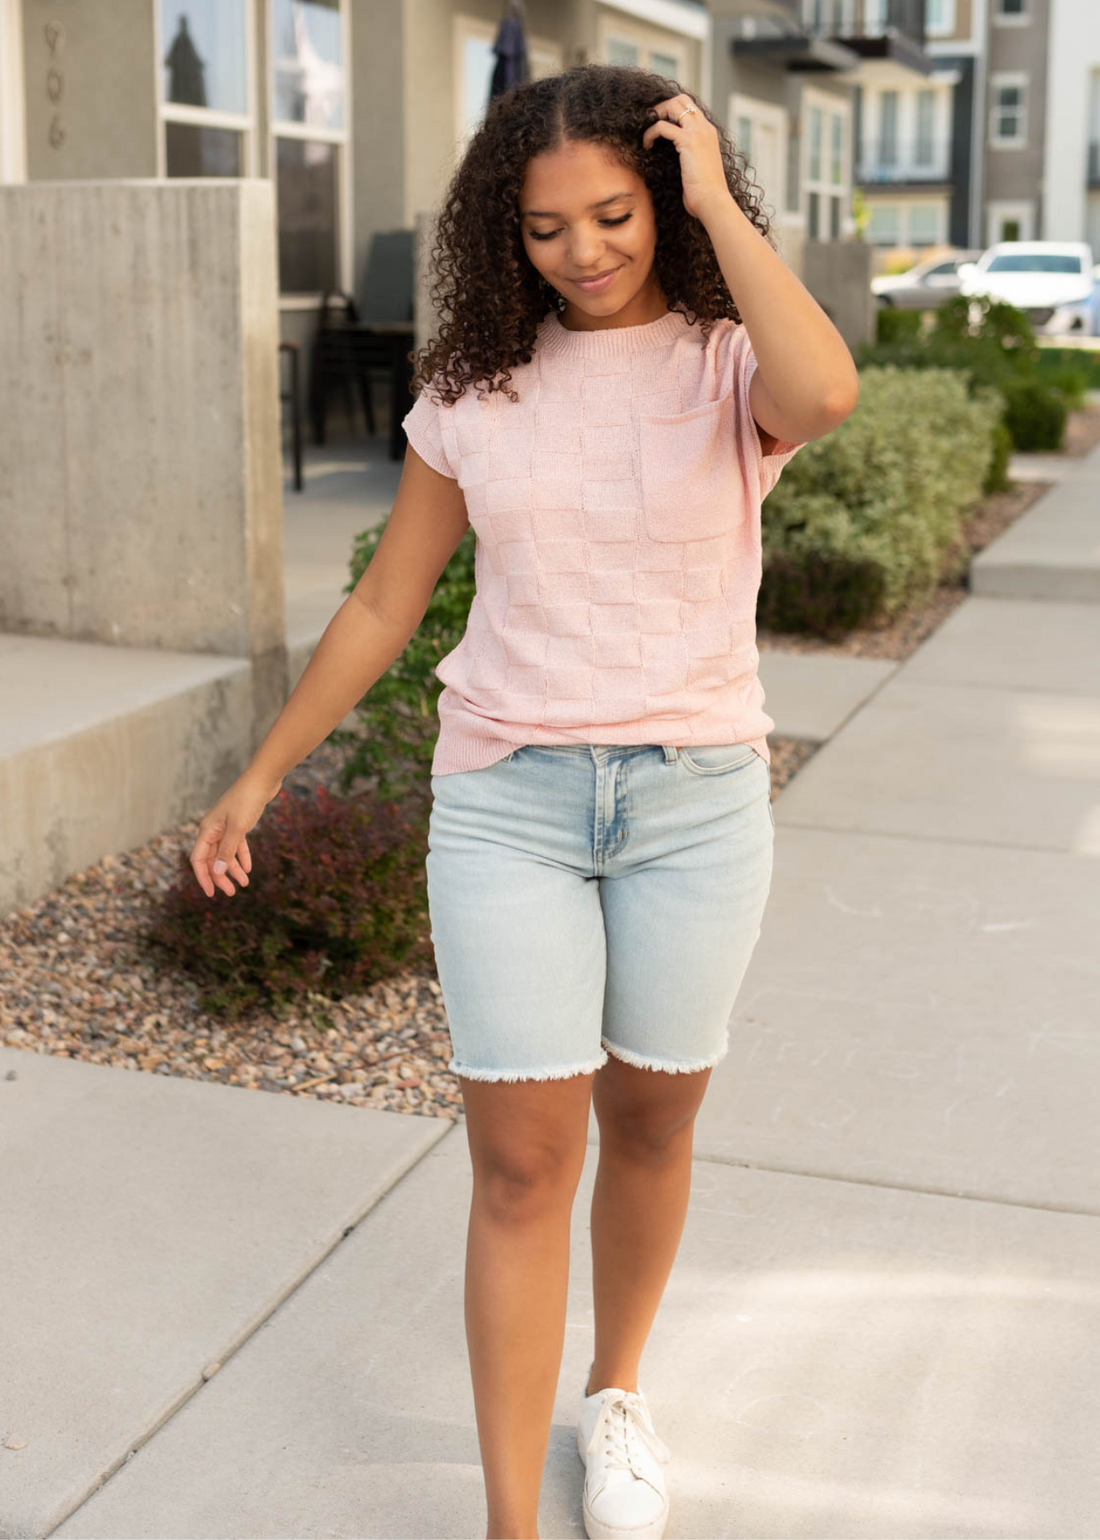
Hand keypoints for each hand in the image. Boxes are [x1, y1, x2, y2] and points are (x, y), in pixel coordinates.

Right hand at [190, 770, 283, 897]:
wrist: (262, 780)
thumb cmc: (247, 800)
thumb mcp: (237, 828)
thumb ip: (227, 850)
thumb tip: (218, 872)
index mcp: (207, 830)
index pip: (199, 859)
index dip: (203, 877)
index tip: (211, 893)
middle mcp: (213, 829)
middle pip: (213, 859)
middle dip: (221, 877)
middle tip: (232, 893)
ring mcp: (226, 827)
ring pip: (225, 854)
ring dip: (233, 869)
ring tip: (244, 884)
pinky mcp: (239, 824)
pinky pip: (237, 845)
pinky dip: (241, 857)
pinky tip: (248, 869)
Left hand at [642, 94, 732, 224]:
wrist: (712, 202)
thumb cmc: (704, 194)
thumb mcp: (698, 170)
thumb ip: (689, 158)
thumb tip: (676, 162)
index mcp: (708, 133)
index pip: (690, 109)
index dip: (672, 112)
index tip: (659, 126)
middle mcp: (705, 128)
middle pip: (681, 100)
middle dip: (662, 107)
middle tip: (650, 123)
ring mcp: (698, 132)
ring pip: (673, 105)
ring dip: (655, 115)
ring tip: (646, 133)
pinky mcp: (688, 141)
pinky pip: (662, 126)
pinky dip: (650, 133)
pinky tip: (646, 146)